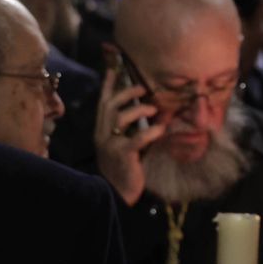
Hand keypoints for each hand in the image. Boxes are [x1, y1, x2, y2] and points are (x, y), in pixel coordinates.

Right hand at [94, 71, 164, 203]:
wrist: (115, 194)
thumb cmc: (122, 168)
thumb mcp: (120, 145)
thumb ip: (126, 129)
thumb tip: (144, 110)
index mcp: (101, 131)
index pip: (102, 103)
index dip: (107, 85)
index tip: (113, 69)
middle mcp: (102, 135)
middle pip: (110, 105)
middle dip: (126, 92)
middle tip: (143, 89)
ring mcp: (110, 145)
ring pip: (120, 117)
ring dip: (138, 109)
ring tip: (154, 109)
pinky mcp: (123, 155)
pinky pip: (136, 139)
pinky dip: (150, 132)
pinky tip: (161, 129)